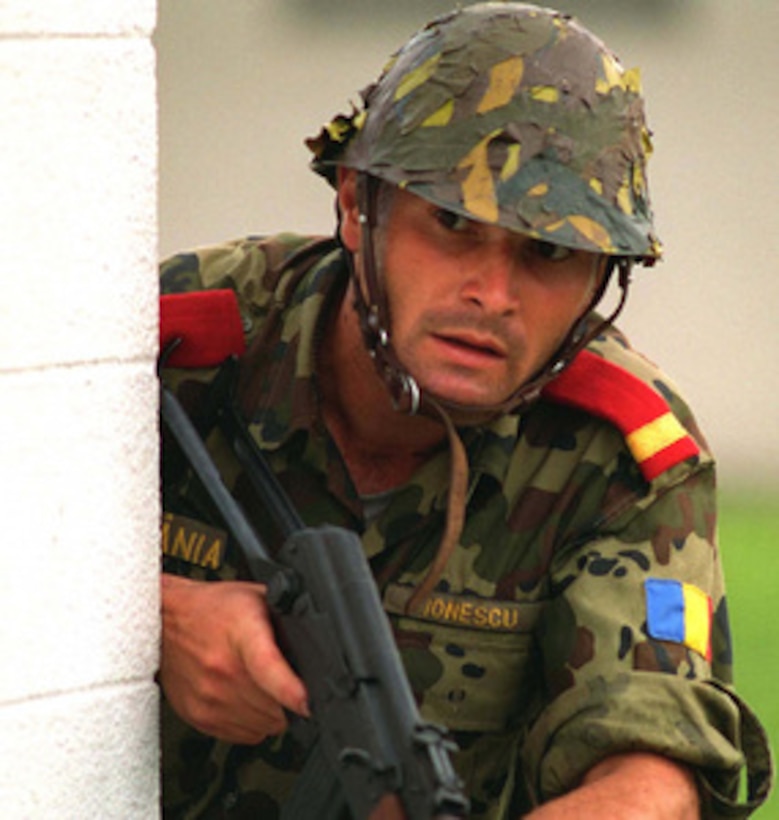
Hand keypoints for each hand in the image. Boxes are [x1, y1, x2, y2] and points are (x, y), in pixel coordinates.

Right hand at [159, 574, 308, 743]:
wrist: (166, 620)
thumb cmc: (214, 608)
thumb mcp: (258, 598)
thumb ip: (289, 620)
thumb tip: (321, 641)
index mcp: (242, 633)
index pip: (267, 667)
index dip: (291, 689)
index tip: (306, 701)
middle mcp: (222, 669)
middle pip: (275, 706)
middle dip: (290, 698)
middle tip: (283, 677)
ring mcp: (208, 696)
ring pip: (264, 726)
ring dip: (273, 712)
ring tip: (263, 685)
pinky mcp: (198, 716)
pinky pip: (244, 735)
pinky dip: (253, 722)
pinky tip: (247, 697)